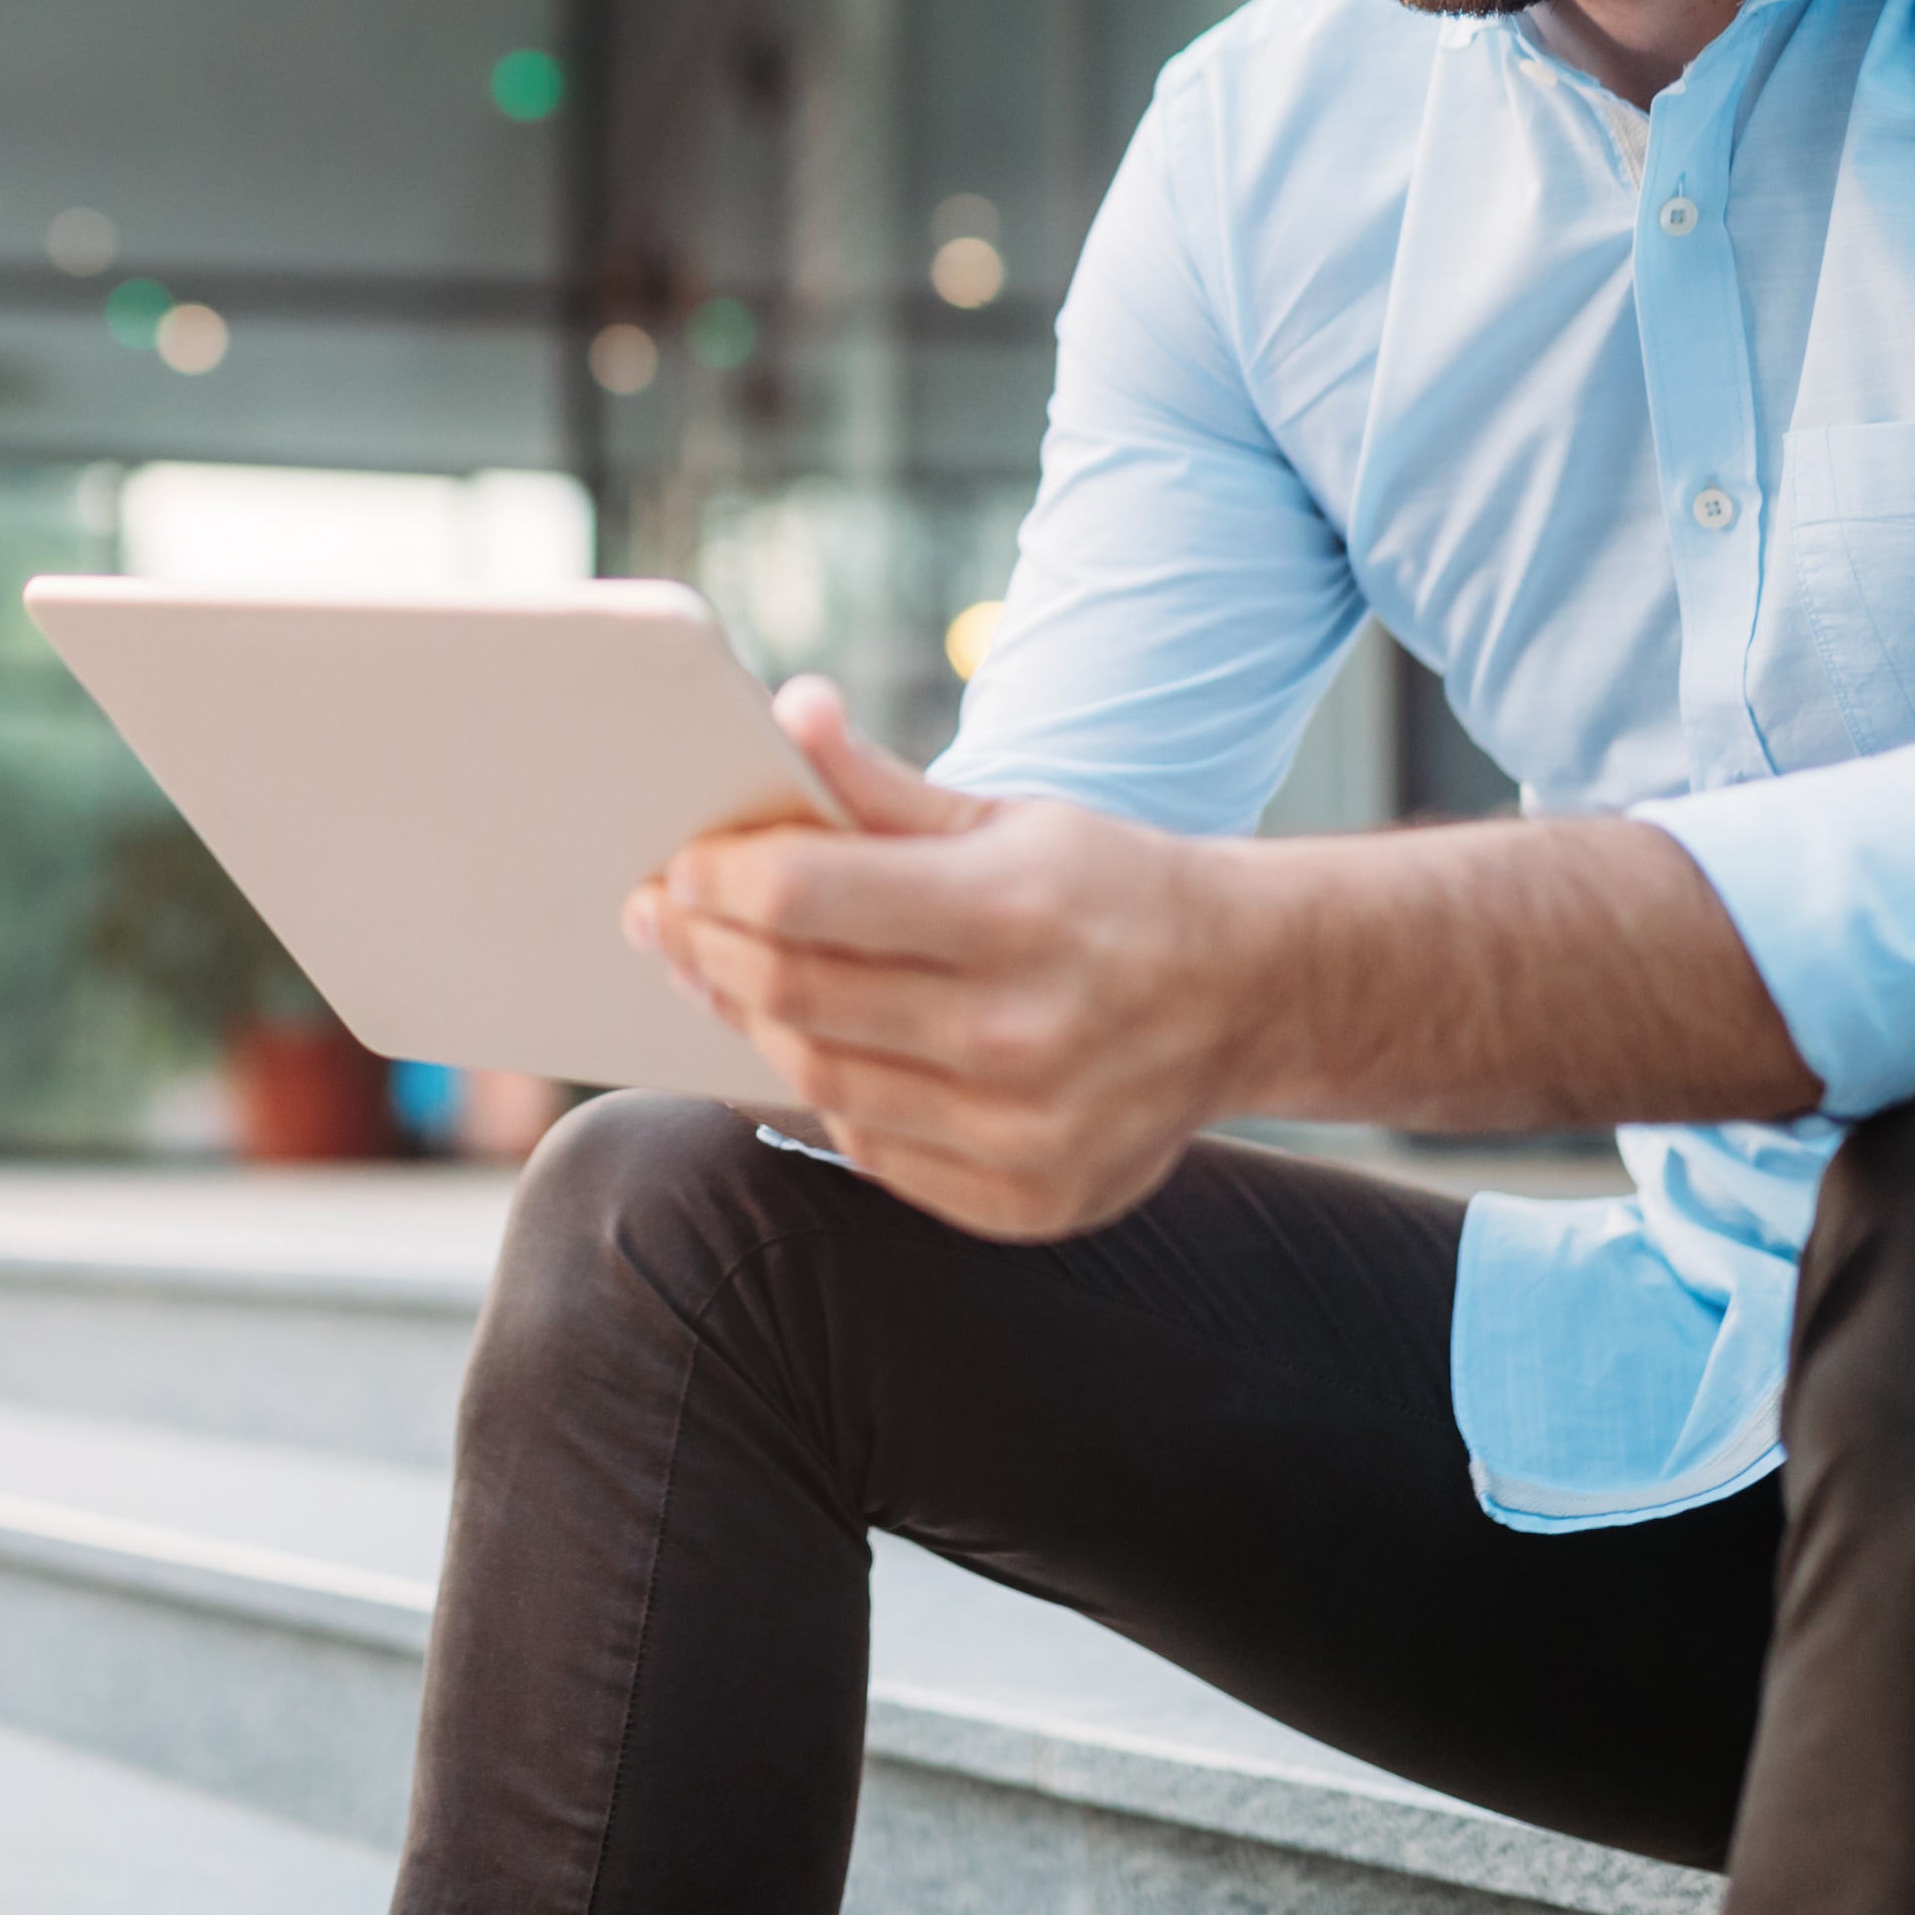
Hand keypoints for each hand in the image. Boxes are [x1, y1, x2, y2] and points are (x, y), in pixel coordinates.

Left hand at [625, 676, 1264, 1240]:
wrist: (1251, 995)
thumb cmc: (1107, 889)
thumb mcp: (1009, 815)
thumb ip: (883, 783)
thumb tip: (787, 713)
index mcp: (1015, 911)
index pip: (804, 896)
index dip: (719, 878)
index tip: (680, 864)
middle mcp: (1023, 1032)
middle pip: (794, 994)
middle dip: (706, 950)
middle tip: (664, 917)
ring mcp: (1025, 1132)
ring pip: (820, 1079)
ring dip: (749, 1021)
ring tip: (718, 975)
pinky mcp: (1025, 1200)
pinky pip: (872, 1151)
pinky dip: (825, 1093)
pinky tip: (806, 1043)